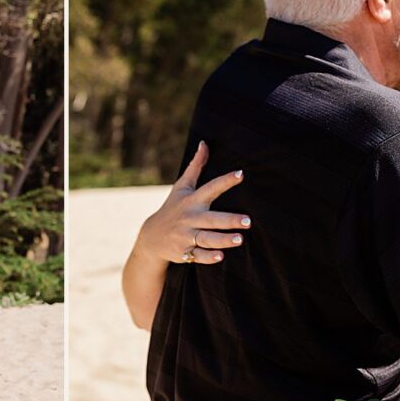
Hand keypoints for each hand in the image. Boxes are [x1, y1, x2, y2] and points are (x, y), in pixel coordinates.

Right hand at [134, 141, 250, 265]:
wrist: (151, 237)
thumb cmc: (172, 208)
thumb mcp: (181, 187)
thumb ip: (195, 167)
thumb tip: (204, 143)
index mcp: (192, 200)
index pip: (211, 187)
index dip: (225, 181)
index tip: (241, 174)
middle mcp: (190, 218)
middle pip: (212, 219)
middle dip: (229, 220)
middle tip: (248, 221)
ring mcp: (186, 235)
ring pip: (207, 238)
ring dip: (222, 240)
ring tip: (239, 240)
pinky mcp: (184, 252)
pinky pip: (198, 255)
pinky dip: (208, 257)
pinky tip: (220, 256)